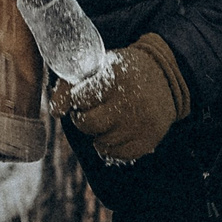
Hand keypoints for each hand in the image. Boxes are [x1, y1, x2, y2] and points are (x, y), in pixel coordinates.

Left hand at [54, 32, 189, 164]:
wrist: (166, 77)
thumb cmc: (122, 73)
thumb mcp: (98, 67)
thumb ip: (70, 85)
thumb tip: (55, 111)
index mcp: (114, 79)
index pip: (78, 98)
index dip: (74, 98)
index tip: (81, 96)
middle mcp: (129, 103)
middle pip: (87, 124)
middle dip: (82, 119)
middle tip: (92, 111)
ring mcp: (140, 123)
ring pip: (101, 143)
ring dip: (98, 134)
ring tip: (109, 119)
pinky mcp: (149, 139)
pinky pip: (118, 155)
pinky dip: (112, 147)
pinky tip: (117, 133)